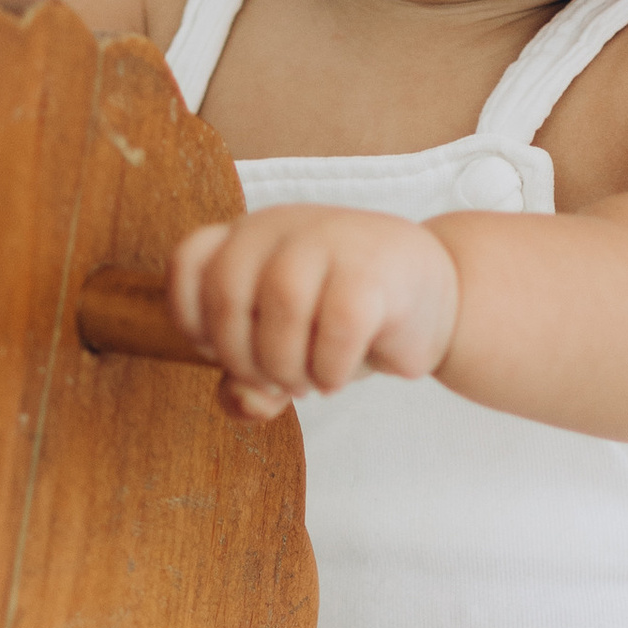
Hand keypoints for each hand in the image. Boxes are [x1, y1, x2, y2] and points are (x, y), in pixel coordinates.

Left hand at [169, 207, 460, 420]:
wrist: (439, 297)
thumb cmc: (348, 320)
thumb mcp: (286, 351)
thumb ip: (248, 380)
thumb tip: (245, 399)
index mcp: (249, 237)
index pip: (189, 263)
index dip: (193, 322)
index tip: (223, 353)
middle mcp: (282, 227)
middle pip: (226, 294)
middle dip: (242, 358)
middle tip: (275, 381)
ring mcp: (330, 239)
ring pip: (281, 307)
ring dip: (286, 367)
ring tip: (308, 381)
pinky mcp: (374, 270)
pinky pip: (336, 328)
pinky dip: (329, 370)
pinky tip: (337, 375)